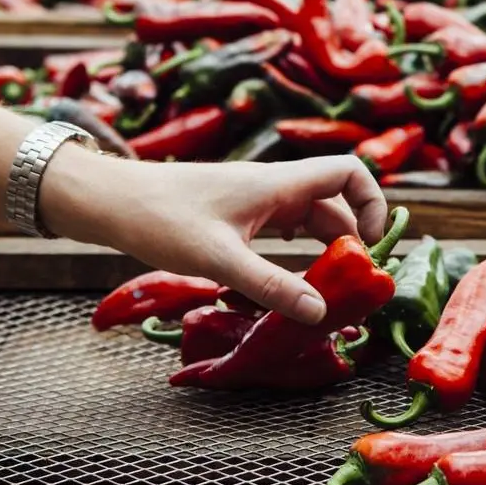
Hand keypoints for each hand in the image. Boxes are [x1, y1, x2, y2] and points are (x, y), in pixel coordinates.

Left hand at [43, 151, 387, 324]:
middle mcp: (274, 187)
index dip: (373, 202)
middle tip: (354, 286)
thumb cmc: (161, 218)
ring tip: (328, 291)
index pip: (349, 171)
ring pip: (310, 219)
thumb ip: (270, 286)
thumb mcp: (219, 259)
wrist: (111, 200)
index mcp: (278, 184)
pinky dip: (297, 252)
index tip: (371, 246)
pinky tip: (289, 280)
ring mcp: (257, 200)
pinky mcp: (239, 215)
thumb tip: (320, 313)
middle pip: (335, 203)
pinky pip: (284, 229)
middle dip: (352, 241)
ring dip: (325, 250)